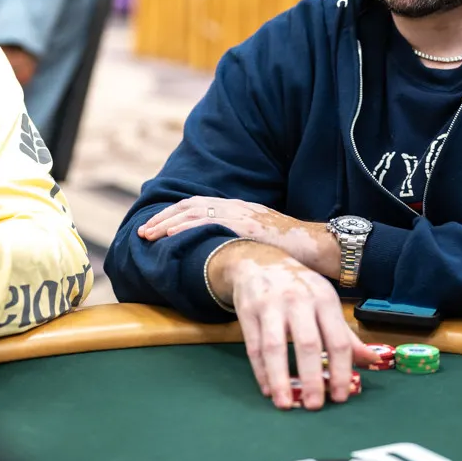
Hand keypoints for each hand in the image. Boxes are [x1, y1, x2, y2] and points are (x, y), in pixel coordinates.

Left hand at [139, 197, 339, 276]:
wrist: (318, 246)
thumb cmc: (294, 249)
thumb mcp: (262, 240)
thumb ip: (242, 241)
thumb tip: (222, 254)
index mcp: (239, 208)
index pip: (198, 206)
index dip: (173, 215)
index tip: (154, 228)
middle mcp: (237, 206)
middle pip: (190, 206)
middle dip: (164, 219)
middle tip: (143, 233)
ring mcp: (241, 213)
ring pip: (194, 213)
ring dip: (168, 224)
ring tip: (150, 236)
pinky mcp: (246, 225)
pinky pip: (210, 224)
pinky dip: (187, 228)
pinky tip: (172, 236)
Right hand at [207, 240, 380, 410]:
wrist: (260, 260)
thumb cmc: (299, 287)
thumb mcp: (325, 302)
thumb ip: (345, 334)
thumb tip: (371, 362)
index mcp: (324, 299)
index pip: (337, 340)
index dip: (341, 370)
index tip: (341, 397)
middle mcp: (298, 300)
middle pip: (307, 344)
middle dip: (312, 378)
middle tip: (315, 406)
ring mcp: (270, 305)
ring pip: (275, 347)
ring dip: (280, 378)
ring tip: (285, 404)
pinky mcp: (247, 311)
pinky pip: (253, 347)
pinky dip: (260, 371)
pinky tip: (267, 389)